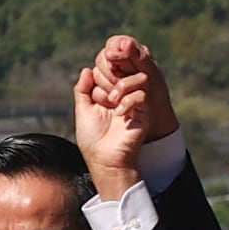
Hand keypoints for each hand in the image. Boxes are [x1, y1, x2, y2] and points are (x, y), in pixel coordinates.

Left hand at [77, 36, 174, 195]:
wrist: (105, 161)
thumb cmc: (93, 139)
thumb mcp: (83, 111)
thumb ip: (83, 90)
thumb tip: (87, 69)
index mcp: (109, 94)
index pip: (108, 69)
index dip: (100, 73)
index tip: (94, 94)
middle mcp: (124, 95)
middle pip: (122, 68)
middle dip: (109, 77)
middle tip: (102, 96)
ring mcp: (136, 103)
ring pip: (137, 77)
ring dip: (121, 86)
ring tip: (110, 102)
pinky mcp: (145, 112)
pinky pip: (142, 94)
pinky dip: (128, 100)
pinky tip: (119, 113)